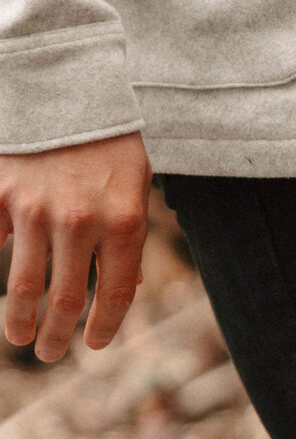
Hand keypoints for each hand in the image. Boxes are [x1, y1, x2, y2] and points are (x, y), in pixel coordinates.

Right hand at [0, 132, 152, 362]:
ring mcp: (35, 209)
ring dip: (19, 320)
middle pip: (66, 300)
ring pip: (23, 286)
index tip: (94, 345)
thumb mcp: (138, 182)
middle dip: (56, 336)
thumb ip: (130, 235)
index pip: (116, 293)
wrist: (71, 86)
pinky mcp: (1, 195)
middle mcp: (80, 221)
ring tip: (18, 336)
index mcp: (124, 220)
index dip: (105, 327)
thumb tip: (131, 285)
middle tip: (49, 353)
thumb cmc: (112, 136)